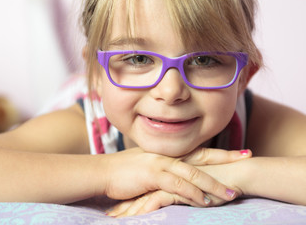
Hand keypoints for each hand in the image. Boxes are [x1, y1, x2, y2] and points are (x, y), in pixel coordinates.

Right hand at [105, 147, 250, 216]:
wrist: (104, 171)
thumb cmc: (125, 171)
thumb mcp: (148, 166)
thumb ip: (165, 167)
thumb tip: (180, 174)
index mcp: (169, 151)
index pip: (200, 150)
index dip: (220, 152)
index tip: (240, 152)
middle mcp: (168, 154)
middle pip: (203, 155)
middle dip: (226, 158)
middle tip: (248, 158)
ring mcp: (161, 163)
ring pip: (193, 172)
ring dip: (213, 183)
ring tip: (231, 194)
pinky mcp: (152, 175)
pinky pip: (177, 184)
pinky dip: (192, 193)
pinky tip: (204, 201)